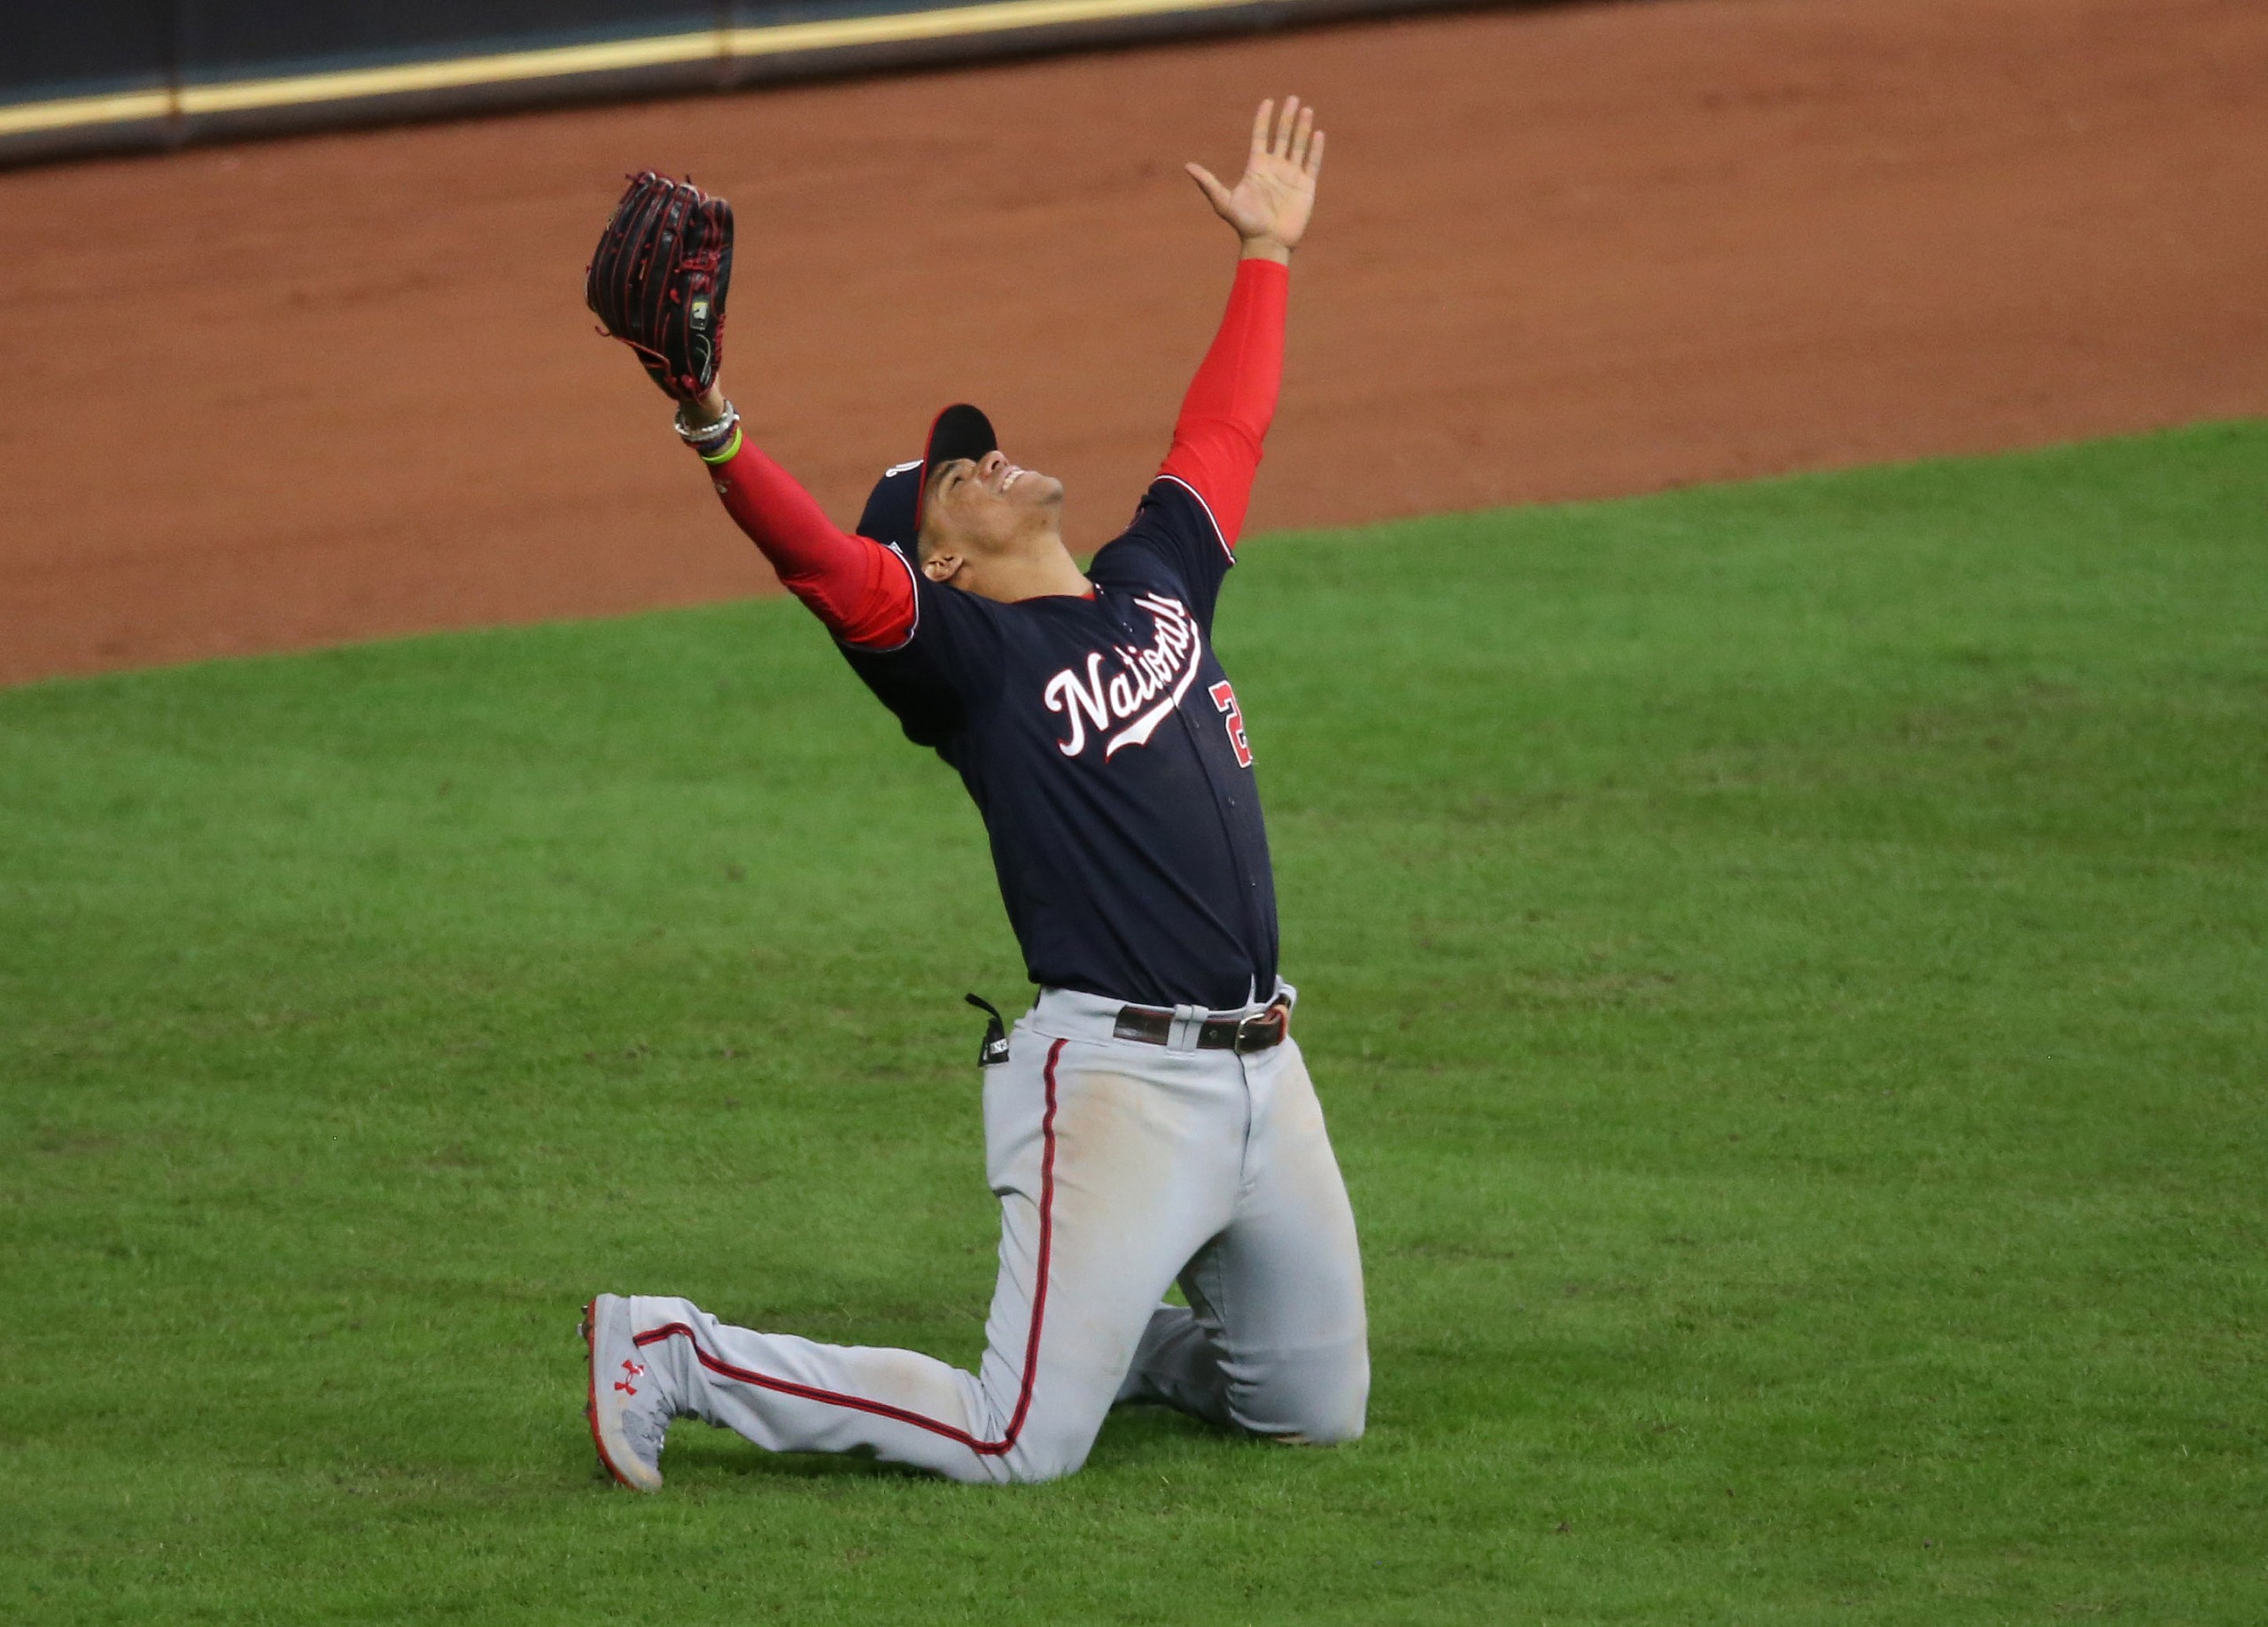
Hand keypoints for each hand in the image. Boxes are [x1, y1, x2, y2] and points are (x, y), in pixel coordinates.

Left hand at [1187, 97, 1325, 262]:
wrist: (1267, 243)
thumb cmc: (1244, 225)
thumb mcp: (1223, 202)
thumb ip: (1208, 183)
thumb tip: (1187, 166)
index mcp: (1257, 167)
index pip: (1261, 136)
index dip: (1264, 119)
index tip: (1268, 101)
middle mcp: (1275, 168)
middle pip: (1282, 136)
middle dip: (1287, 117)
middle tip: (1292, 98)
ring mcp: (1291, 176)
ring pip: (1298, 145)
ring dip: (1302, 128)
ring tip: (1306, 109)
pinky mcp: (1306, 187)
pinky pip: (1312, 163)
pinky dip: (1315, 149)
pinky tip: (1318, 133)